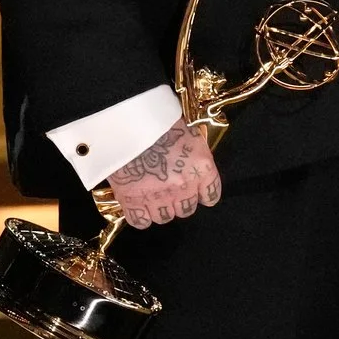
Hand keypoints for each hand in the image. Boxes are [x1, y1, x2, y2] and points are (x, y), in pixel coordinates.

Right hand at [103, 118, 221, 228]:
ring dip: (159, 209)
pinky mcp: (133, 200)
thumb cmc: (158, 118)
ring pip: (164, 217)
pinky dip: (140, 216)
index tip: (197, 192)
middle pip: (186, 209)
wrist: (127, 118)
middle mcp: (184, 186)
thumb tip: (190, 161)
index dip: (202, 194)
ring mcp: (159, 196)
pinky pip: (141, 221)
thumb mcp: (187, 131)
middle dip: (179, 202)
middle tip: (170, 191)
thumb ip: (192, 153)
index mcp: (201, 167)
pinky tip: (138, 206)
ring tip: (152, 196)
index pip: (211, 194)